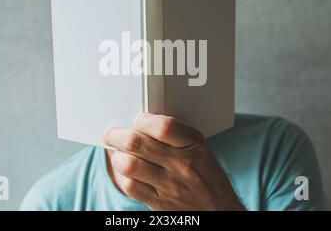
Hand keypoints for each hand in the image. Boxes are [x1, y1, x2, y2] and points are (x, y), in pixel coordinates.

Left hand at [103, 112, 243, 210]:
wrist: (219, 211)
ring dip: (117, 156)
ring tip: (117, 153)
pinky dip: (122, 176)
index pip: (164, 127)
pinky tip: (125, 170)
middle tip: (112, 134)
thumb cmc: (206, 174)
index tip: (138, 119)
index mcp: (194, 146)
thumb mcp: (200, 148)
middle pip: (138, 143)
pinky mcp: (159, 204)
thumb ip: (175, 135)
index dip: (144, 120)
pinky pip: (131, 186)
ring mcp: (170, 187)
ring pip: (129, 165)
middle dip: (117, 135)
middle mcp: (182, 165)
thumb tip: (141, 122)